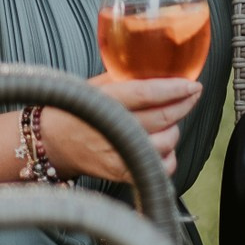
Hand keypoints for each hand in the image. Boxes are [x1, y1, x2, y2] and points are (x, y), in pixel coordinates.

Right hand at [40, 73, 201, 181]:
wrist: (51, 142)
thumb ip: (126, 77)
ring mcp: (116, 153)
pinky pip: (160, 166)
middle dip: (184, 103)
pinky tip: (160, 145)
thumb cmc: (76, 108)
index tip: (192, 84)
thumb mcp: (95, 85)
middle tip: (192, 94)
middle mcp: (111, 128)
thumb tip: (163, 71)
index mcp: (104, 101)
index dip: (174, 88)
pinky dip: (167, 156)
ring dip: (174, 129)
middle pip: (162, 117)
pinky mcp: (120, 174)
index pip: (146, 93)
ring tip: (167, 120)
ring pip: (166, 142)